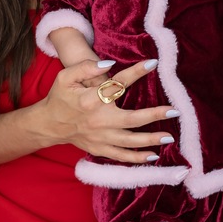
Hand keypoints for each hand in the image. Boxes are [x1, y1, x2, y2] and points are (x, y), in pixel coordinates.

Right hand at [41, 58, 176, 163]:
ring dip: (151, 140)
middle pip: (131, 119)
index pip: (118, 83)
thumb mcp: (65, 77)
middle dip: (154, 115)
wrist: (48, 124)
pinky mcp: (99, 149)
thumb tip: (109, 63)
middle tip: (174, 111)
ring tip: (169, 137)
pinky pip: (121, 156)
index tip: (153, 63)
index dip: (136, 72)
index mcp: (91, 99)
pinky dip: (137, 158)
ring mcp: (100, 137)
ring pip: (130, 141)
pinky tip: (153, 156)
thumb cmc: (60, 98)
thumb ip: (86, 67)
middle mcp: (98, 120)